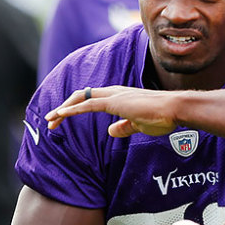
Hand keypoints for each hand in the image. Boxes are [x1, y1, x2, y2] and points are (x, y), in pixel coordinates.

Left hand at [46, 86, 181, 137]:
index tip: (63, 119)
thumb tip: (111, 131)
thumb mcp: (139, 125)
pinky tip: (60, 116)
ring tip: (50, 120)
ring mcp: (113, 96)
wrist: (175, 110)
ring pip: (80, 98)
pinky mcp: (114, 102)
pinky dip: (71, 110)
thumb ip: (124, 126)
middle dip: (64, 108)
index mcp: (119, 97)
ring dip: (63, 109)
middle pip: (81, 96)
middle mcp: (113, 92)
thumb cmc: (162, 117)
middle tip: (51, 121)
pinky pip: (87, 105)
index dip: (75, 108)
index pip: (91, 99)